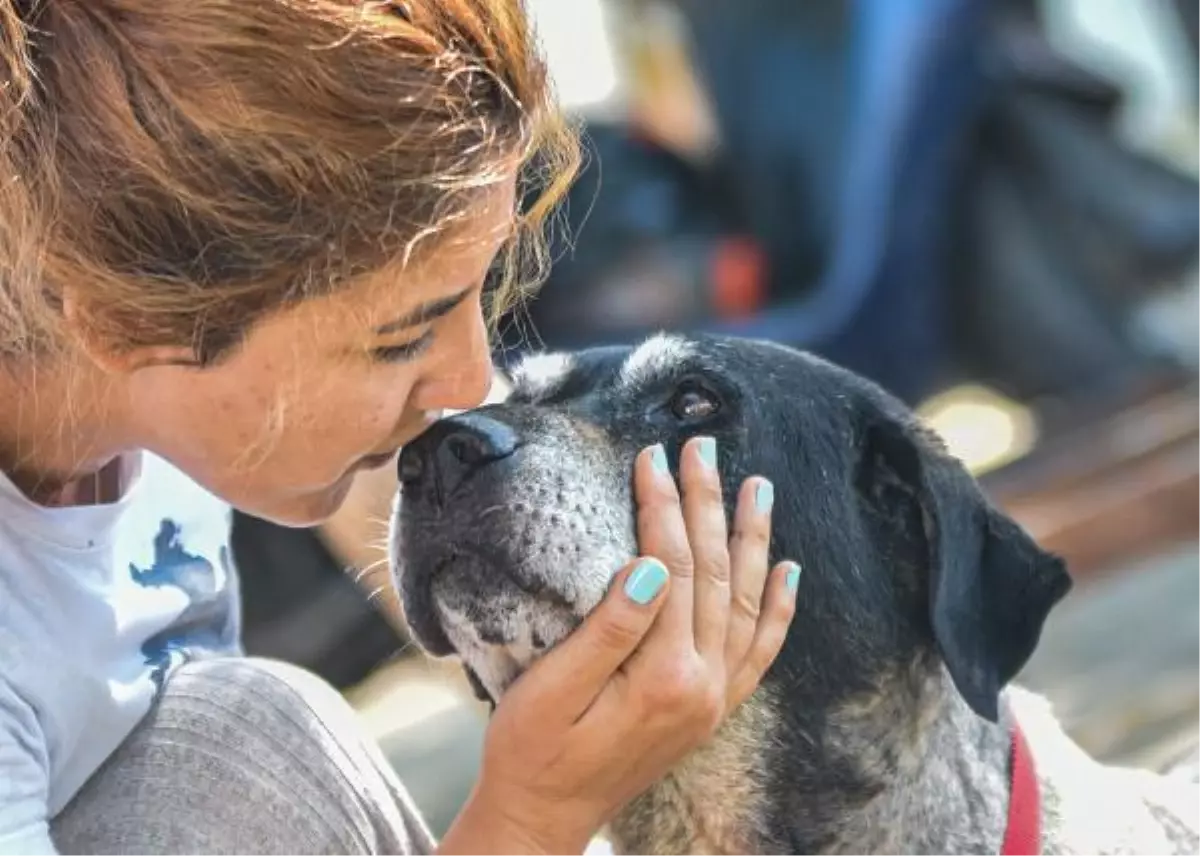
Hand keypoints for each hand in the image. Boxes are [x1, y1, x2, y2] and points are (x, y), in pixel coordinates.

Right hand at [439, 437, 798, 854]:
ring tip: (758, 486)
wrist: (543, 816)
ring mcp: (714, 699)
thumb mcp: (551, 690)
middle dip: (708, 504)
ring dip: (753, 540)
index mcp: (661, 676)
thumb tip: (650, 566)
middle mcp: (702, 686)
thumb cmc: (532, 751)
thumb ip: (607, 629)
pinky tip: (788, 571)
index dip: (661, 507)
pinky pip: (760, 650)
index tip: (651, 456)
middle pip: (714, 574)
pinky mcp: (711, 708)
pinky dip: (778, 608)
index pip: (671, 567)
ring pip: (747, 602)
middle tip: (702, 448)